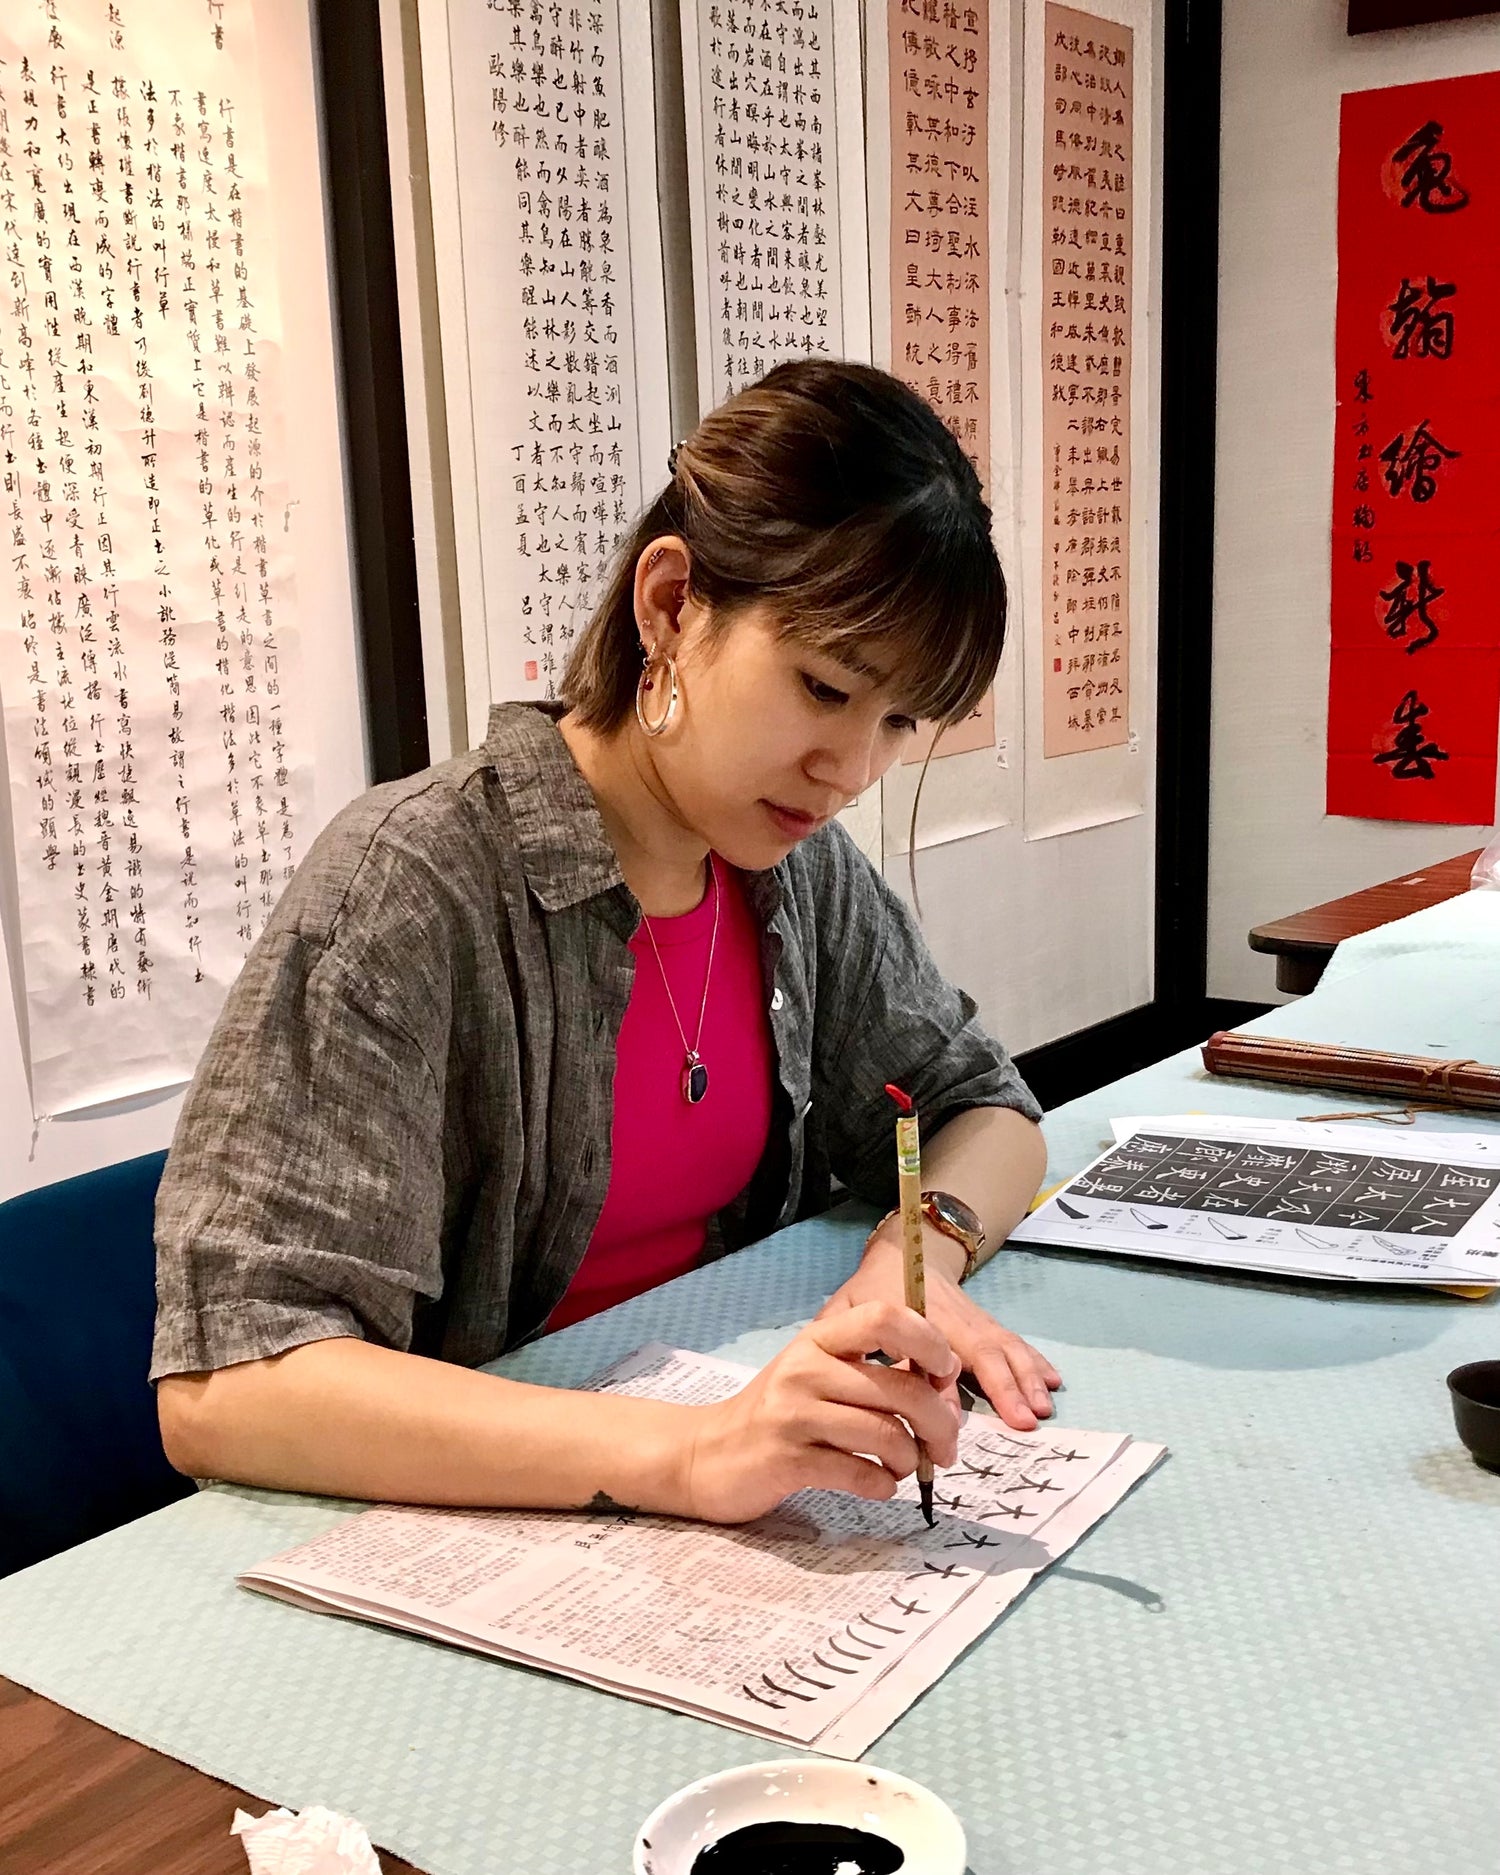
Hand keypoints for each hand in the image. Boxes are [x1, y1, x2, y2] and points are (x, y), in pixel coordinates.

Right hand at [679, 1301, 962, 1523]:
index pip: (885, 1318)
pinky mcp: (788, 1460)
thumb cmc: (776, 1413)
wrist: (705, 1454)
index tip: (944, 1373)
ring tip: (902, 1466)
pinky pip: (861, 1474)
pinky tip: (878, 1484)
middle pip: (901, 1389)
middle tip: (946, 1445)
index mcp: (818, 1338)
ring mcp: (794, 1415)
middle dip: (940, 1423)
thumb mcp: (816, 1373)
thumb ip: (869, 1371)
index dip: (929, 1342)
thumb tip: (941, 1385)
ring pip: (887, 1435)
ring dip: (910, 1459)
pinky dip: (883, 1485)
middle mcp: (805, 1369)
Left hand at [817, 1227, 1061, 1431]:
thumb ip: (846, 1342)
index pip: (933, 1357)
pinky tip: (1053, 1380)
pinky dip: (1035, 1361)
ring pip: (1004, 1346)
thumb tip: (856, 1387)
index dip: (943, 1390)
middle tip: (1024, 1421)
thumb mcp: (847, 1308)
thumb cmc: (873, 1288)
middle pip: (982, 1352)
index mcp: (916, 1318)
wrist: (906, 1250)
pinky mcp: (985, 1322)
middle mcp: (953, 1319)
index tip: (952, 1422)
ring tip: (1042, 1409)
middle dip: (1005, 1387)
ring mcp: (974, 1320)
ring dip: (1026, 1377)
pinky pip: (1013, 1341)